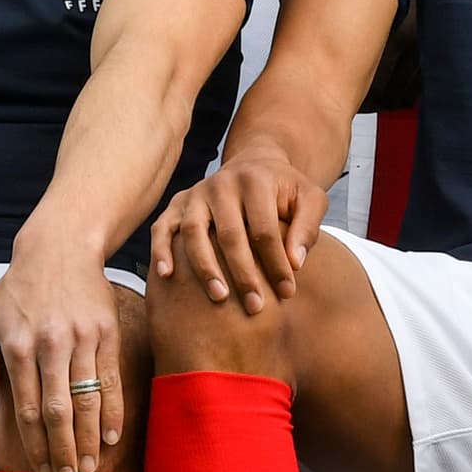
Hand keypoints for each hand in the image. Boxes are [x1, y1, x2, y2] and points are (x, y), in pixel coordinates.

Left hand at [0, 253, 122, 471]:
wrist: (60, 248)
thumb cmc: (20, 290)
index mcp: (18, 347)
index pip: (27, 408)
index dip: (35, 444)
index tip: (40, 469)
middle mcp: (50, 344)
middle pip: (59, 410)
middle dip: (62, 450)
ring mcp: (83, 338)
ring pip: (87, 398)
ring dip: (88, 437)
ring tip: (88, 466)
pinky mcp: (108, 332)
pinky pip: (111, 378)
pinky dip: (114, 410)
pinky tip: (111, 435)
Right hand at [152, 155, 327, 311]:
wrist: (256, 165)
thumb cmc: (286, 189)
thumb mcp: (310, 199)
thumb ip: (307, 227)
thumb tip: (295, 263)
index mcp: (255, 181)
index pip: (264, 230)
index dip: (276, 263)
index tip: (287, 292)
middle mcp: (221, 184)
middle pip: (229, 234)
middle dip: (243, 274)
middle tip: (255, 306)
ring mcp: (196, 193)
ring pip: (193, 232)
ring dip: (204, 267)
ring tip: (219, 297)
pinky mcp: (178, 203)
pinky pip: (163, 227)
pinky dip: (162, 250)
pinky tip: (167, 276)